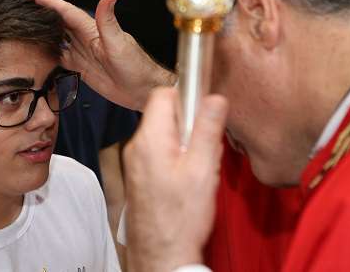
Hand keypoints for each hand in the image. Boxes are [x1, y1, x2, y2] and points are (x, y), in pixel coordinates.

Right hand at [26, 0, 175, 110]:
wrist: (143, 90)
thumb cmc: (137, 66)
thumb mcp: (120, 43)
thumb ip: (109, 21)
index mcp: (92, 29)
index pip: (65, 11)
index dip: (47, 1)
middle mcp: (84, 38)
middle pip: (57, 21)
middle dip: (39, 12)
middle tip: (18, 5)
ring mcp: (81, 52)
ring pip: (56, 38)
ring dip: (41, 32)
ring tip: (21, 25)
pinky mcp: (80, 67)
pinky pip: (59, 58)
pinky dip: (47, 54)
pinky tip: (35, 52)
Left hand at [123, 88, 227, 271]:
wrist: (161, 256)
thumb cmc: (181, 218)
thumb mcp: (203, 170)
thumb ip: (207, 130)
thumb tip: (214, 97)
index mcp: (150, 139)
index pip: (162, 94)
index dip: (186, 96)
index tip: (205, 109)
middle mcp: (136, 146)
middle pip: (163, 114)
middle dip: (189, 123)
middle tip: (207, 146)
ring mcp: (134, 162)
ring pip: (163, 134)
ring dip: (184, 141)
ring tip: (200, 167)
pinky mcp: (138, 176)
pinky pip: (158, 152)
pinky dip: (176, 157)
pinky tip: (190, 178)